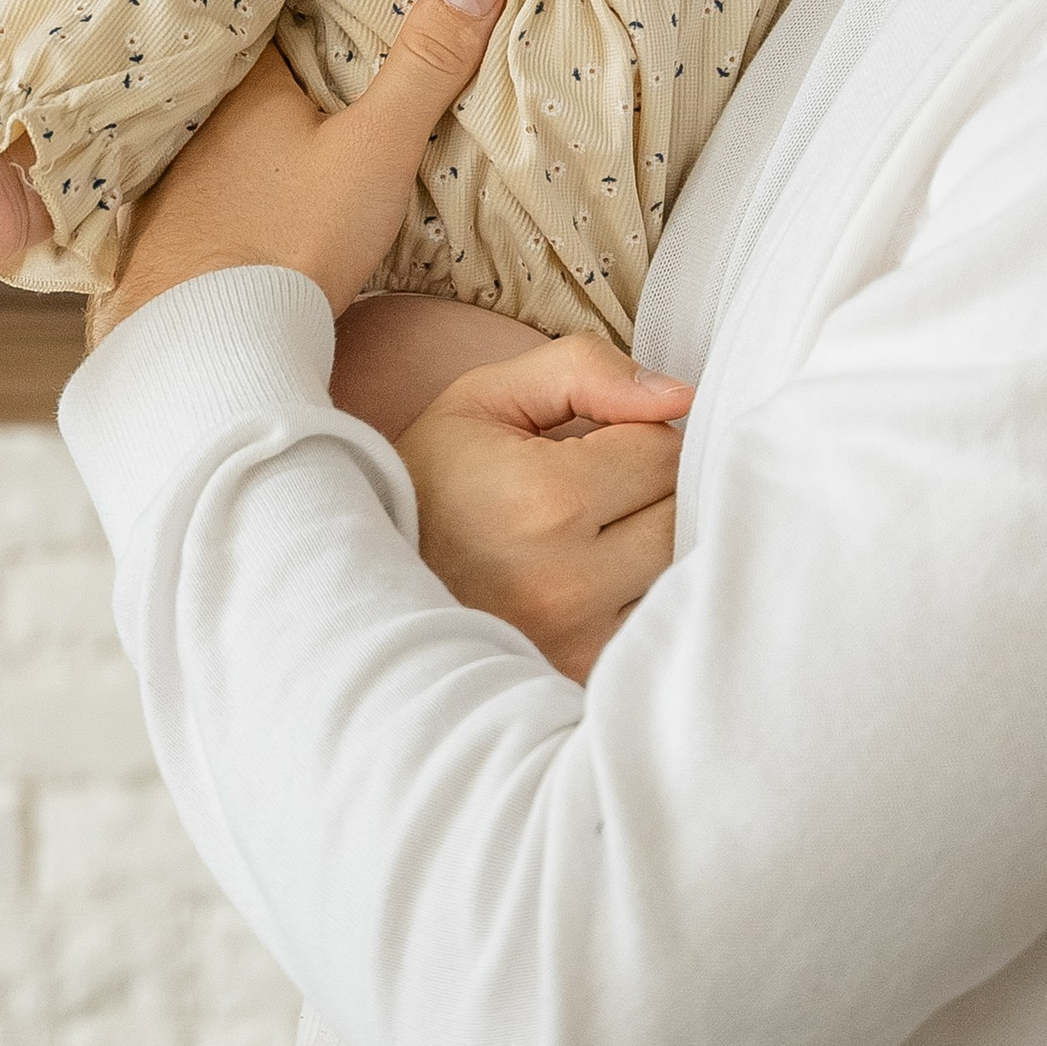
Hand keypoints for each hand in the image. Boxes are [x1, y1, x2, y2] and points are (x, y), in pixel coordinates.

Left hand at [89, 0, 509, 345]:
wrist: (205, 344)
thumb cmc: (289, 238)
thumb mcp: (375, 147)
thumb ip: (425, 64)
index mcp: (245, 79)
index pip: (279, 9)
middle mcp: (201, 115)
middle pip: (256, 67)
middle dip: (295, 55)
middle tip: (343, 36)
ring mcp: (179, 172)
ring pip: (232, 123)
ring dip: (264, 117)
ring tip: (310, 103)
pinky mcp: (174, 225)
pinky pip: (215, 174)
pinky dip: (242, 168)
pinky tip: (265, 181)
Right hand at [403, 336, 691, 682]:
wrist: (364, 585)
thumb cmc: (429, 482)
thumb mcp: (485, 399)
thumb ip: (583, 371)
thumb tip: (681, 394)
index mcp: (545, 500)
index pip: (663, 450)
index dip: (635, 435)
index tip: (591, 445)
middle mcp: (569, 580)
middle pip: (682, 512)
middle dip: (652, 489)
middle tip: (597, 489)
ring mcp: (579, 640)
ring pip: (678, 569)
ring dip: (652, 543)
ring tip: (593, 534)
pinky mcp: (584, 675)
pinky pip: (656, 622)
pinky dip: (640, 597)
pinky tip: (592, 582)